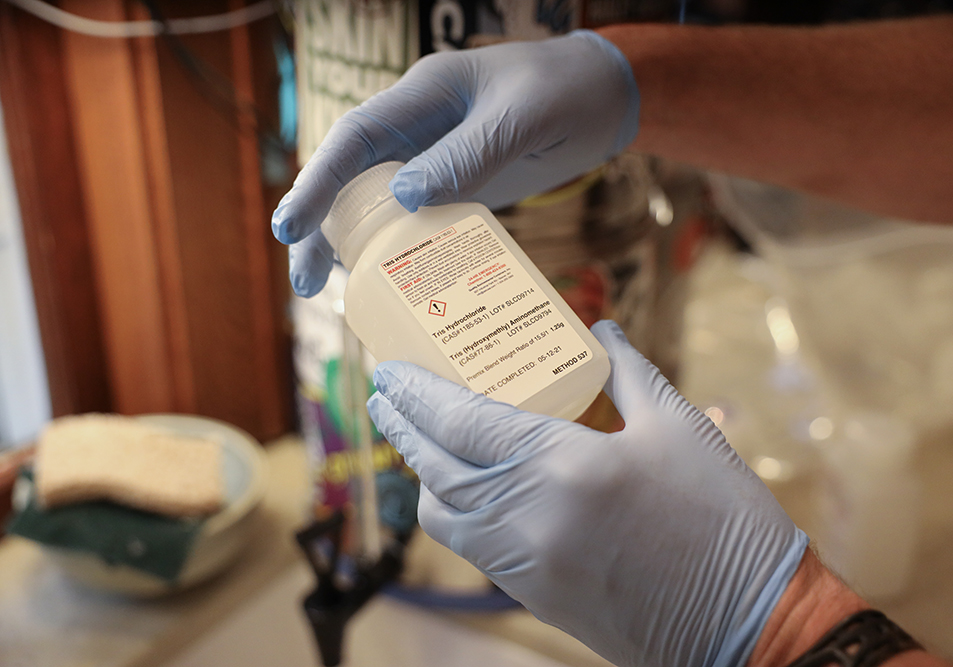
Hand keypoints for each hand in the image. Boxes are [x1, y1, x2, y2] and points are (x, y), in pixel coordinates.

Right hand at [271, 31, 638, 296]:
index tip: (290, 228)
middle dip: (319, 228)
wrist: (605, 99)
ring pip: (375, 203)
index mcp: (423, 95)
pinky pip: (414, 219)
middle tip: (304, 283)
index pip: (355, 139)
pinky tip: (389, 283)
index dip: (318, 182)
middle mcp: (417, 126)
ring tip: (331, 292)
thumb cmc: (567, 94)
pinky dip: (397, 250)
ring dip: (351, 245)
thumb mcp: (523, 118)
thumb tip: (404, 199)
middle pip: (350, 177)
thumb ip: (468, 154)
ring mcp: (434, 158)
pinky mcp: (456, 185)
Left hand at [367, 320, 808, 666]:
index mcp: (563, 467)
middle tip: (388, 394)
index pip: (461, 422)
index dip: (418, 394)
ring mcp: (525, 565)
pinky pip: (470, 547)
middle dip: (404, 428)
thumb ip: (628, 373)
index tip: (390, 370)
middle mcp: (528, 518)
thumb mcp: (680, 427)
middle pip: (436, 469)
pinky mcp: (534, 595)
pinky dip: (454, 511)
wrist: (748, 627)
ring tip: (427, 439)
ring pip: (443, 516)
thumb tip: (600, 334)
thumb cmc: (722, 521)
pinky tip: (471, 488)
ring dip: (424, 474)